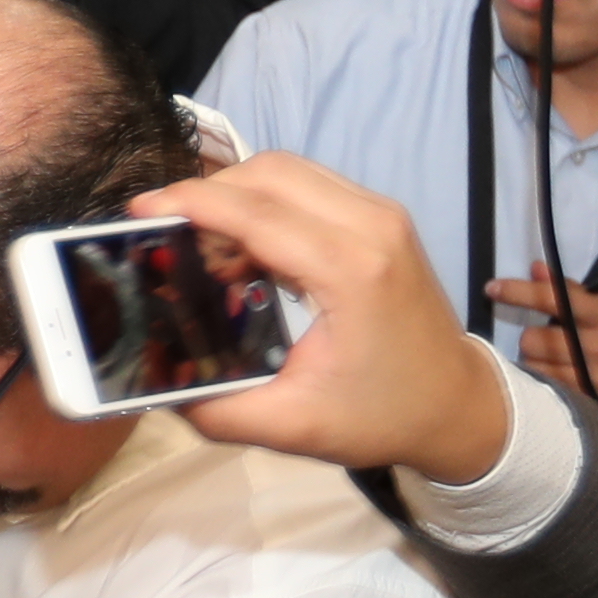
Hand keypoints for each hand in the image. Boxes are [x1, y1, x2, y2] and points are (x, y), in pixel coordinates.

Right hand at [125, 153, 520, 488]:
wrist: (459, 406)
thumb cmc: (383, 416)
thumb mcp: (293, 428)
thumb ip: (216, 409)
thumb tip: (153, 385)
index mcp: (352, 270)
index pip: (255, 211)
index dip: (190, 203)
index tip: (138, 212)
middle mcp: (372, 225)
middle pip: (269, 172)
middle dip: (207, 192)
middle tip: (163, 231)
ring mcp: (382, 214)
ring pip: (289, 170)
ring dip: (237, 193)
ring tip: (200, 242)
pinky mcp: (382, 217)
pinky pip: (310, 185)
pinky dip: (266, 202)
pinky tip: (243, 248)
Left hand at [491, 267, 597, 470]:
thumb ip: (577, 295)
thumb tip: (536, 270)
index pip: (556, 298)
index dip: (518, 292)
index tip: (492, 288)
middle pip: (535, 338)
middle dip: (533, 338)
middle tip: (547, 342)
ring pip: (534, 367)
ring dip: (535, 364)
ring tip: (556, 364)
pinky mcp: (591, 409)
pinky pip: (546, 391)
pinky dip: (543, 384)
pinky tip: (556, 383)